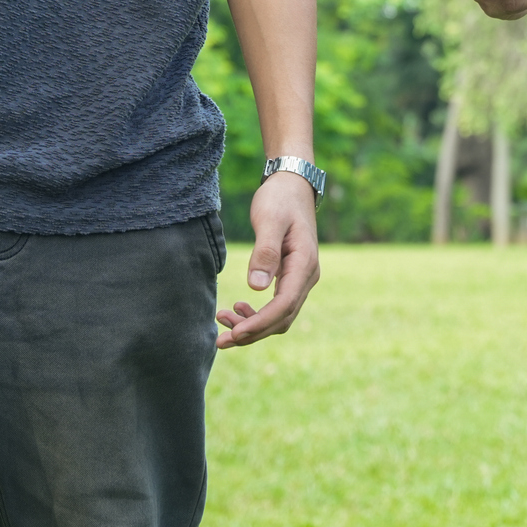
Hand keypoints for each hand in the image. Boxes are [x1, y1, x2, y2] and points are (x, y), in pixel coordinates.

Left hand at [216, 169, 320, 348]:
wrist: (292, 185)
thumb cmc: (280, 200)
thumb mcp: (270, 220)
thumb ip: (265, 252)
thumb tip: (256, 288)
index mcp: (305, 264)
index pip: (284, 305)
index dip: (260, 323)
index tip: (235, 333)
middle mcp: (307, 276)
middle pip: (282, 318)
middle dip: (252, 333)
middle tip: (220, 341)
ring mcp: (301, 278)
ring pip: (280, 316)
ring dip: (253, 326)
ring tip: (223, 321)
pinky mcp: (291, 277)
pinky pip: (278, 305)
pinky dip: (258, 314)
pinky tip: (238, 308)